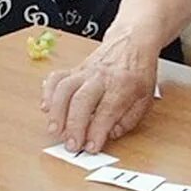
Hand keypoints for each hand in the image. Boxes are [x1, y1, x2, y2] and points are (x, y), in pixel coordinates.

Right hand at [41, 30, 159, 152]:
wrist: (132, 42)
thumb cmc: (138, 73)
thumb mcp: (145, 98)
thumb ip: (128, 119)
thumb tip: (110, 134)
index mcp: (123, 85)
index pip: (107, 110)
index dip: (97, 131)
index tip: (91, 147)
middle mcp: (101, 77)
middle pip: (82, 100)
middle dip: (74, 126)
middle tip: (71, 145)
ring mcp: (85, 72)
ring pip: (64, 89)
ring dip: (57, 112)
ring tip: (55, 131)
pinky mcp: (74, 69)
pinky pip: (56, 78)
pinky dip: (47, 93)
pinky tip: (46, 108)